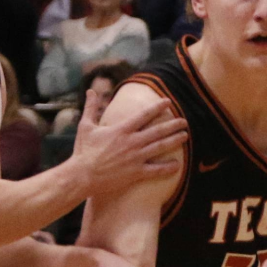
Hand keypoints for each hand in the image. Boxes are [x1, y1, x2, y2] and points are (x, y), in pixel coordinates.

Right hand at [71, 97, 187, 191]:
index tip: (168, 102)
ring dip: (174, 141)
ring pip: (160, 147)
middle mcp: (132, 142)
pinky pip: (156, 170)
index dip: (158, 107)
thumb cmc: (83, 151)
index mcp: (121, 129)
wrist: (82, 175)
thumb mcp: (85, 126)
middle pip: (158, 130)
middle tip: (184, 121)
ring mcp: (135, 158)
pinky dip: (168, 168)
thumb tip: (91, 91)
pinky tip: (178, 165)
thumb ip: (91, 107)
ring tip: (185, 136)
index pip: (144, 115)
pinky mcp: (136, 173)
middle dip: (173, 124)